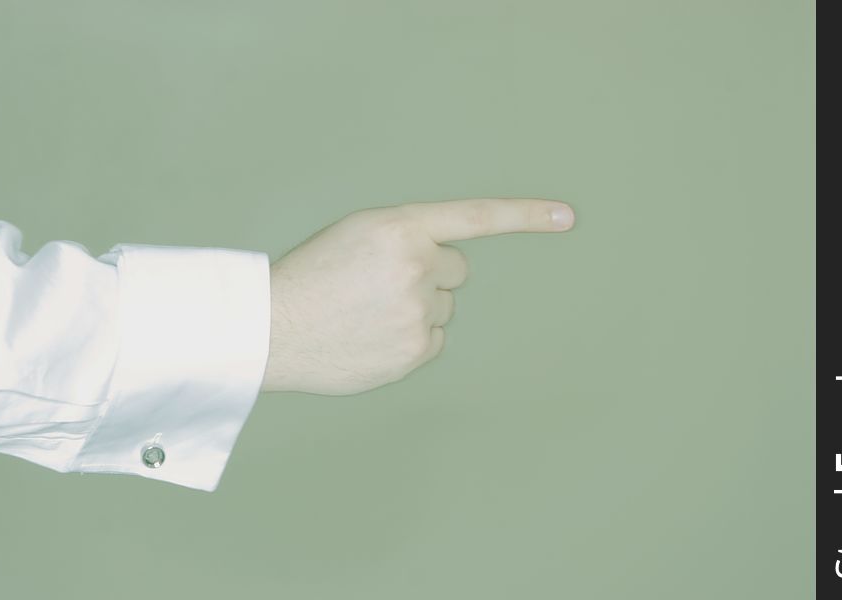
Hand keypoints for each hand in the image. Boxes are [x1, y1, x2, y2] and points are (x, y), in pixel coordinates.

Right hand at [261, 198, 574, 394]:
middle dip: (430, 275)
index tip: (567, 217)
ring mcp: (418, 312)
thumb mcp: (356, 234)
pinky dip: (411, 342)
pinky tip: (373, 337)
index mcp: (400, 228)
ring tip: (368, 313)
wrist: (274, 328)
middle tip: (381, 285)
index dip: (524, 216)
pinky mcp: (415, 351)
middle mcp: (417, 266)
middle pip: (456, 271)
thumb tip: (445, 267)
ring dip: (417, 309)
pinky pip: (432, 341)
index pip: (475, 217)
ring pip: (443, 308)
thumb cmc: (310, 277)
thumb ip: (406, 237)